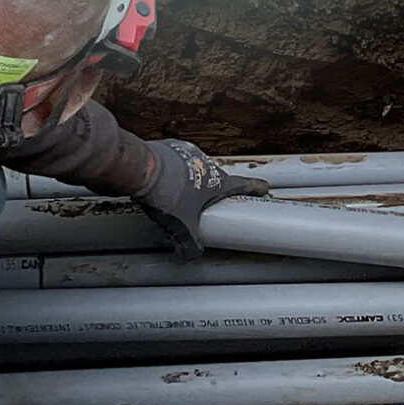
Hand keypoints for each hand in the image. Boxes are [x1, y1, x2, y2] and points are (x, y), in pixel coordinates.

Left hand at [133, 140, 269, 259]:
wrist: (140, 169)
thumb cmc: (165, 193)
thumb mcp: (181, 225)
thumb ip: (190, 244)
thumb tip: (192, 256)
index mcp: (217, 180)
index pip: (243, 185)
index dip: (255, 188)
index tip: (264, 188)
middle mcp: (206, 162)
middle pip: (215, 179)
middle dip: (211, 192)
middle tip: (205, 205)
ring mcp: (188, 153)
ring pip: (195, 170)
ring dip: (190, 182)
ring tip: (177, 197)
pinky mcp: (170, 148)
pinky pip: (177, 162)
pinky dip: (173, 173)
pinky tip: (163, 185)